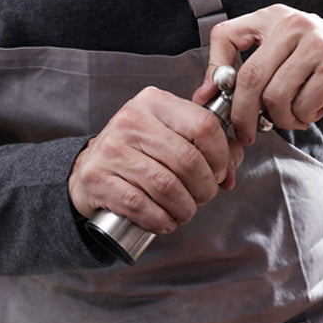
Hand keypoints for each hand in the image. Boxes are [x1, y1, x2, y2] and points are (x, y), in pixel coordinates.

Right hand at [68, 86, 243, 233]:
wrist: (90, 167)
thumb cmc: (138, 151)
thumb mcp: (172, 135)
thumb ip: (209, 145)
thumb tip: (232, 166)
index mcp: (155, 102)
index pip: (204, 126)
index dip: (220, 156)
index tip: (220, 173)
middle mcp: (131, 120)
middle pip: (187, 160)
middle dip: (204, 188)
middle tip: (203, 196)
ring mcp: (111, 149)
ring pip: (166, 186)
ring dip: (184, 208)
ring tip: (184, 211)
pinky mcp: (97, 177)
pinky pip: (140, 205)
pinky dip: (160, 220)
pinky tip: (165, 220)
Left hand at [192, 4, 322, 144]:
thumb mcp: (286, 55)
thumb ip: (249, 69)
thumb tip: (203, 96)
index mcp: (274, 16)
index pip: (226, 35)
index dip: (213, 71)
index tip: (213, 99)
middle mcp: (294, 24)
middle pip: (249, 78)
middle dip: (242, 115)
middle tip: (245, 133)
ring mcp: (317, 45)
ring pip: (274, 98)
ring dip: (280, 119)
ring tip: (295, 114)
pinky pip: (301, 107)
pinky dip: (304, 119)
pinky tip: (315, 109)